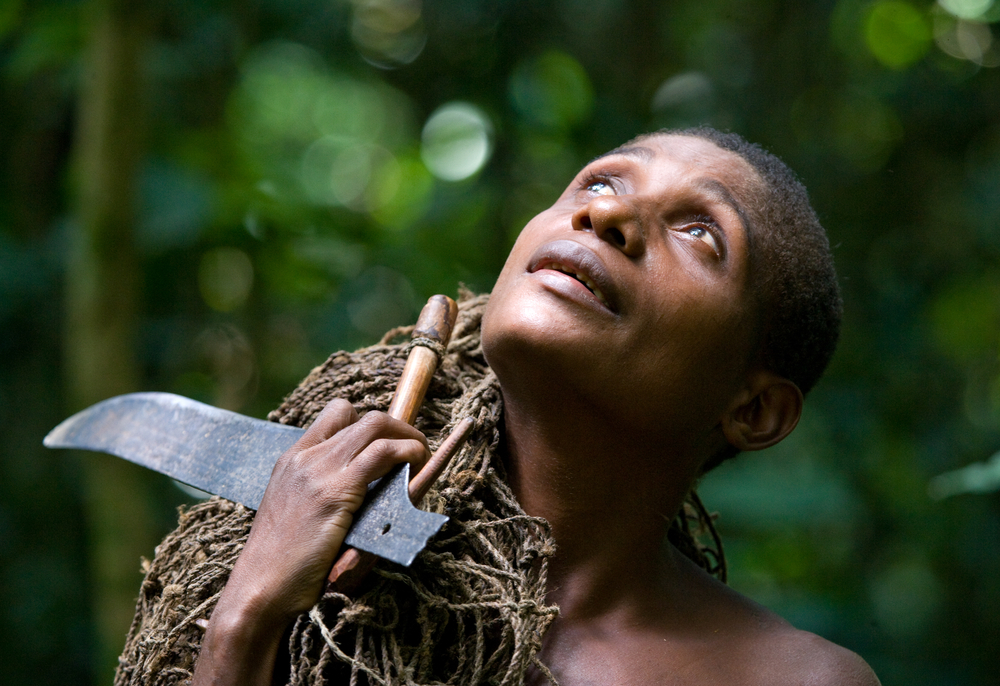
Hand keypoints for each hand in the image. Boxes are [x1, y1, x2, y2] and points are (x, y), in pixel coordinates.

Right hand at [192, 399, 428, 685]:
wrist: (260, 587)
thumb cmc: (279, 562)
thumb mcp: (292, 511)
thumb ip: (317, 490)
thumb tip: (356, 487)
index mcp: (292, 459)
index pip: (335, 413)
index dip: (367, 422)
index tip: (385, 445)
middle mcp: (304, 456)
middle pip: (362, 415)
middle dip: (397, 426)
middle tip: (414, 448)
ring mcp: (319, 471)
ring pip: (375, 426)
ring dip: (408, 436)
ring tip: (421, 456)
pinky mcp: (336, 492)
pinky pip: (382, 454)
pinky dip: (407, 452)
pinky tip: (416, 466)